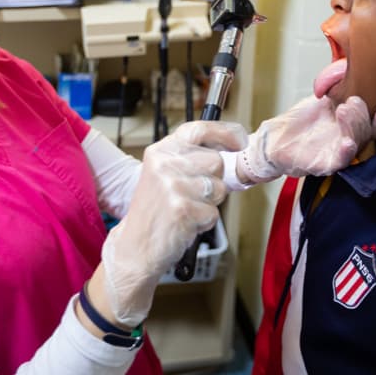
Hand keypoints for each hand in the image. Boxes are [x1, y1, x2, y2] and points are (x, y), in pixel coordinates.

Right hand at [101, 120, 245, 326]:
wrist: (135, 246)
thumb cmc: (156, 211)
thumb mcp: (165, 174)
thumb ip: (192, 158)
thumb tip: (233, 150)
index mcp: (160, 151)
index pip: (198, 129)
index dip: (225, 133)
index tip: (240, 141)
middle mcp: (165, 164)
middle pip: (216, 161)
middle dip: (214, 180)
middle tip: (193, 194)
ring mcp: (173, 186)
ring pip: (218, 188)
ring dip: (209, 203)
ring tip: (186, 209)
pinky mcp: (182, 209)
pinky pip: (213, 212)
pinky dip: (204, 222)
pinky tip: (185, 223)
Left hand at [237, 95, 375, 182]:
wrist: (276, 138)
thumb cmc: (301, 120)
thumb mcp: (322, 98)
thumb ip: (338, 85)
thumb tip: (350, 65)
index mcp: (354, 124)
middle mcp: (351, 139)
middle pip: (370, 132)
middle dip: (366, 117)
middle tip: (354, 101)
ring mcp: (339, 153)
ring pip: (356, 144)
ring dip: (355, 127)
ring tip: (344, 109)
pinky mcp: (325, 164)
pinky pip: (340, 162)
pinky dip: (346, 153)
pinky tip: (347, 143)